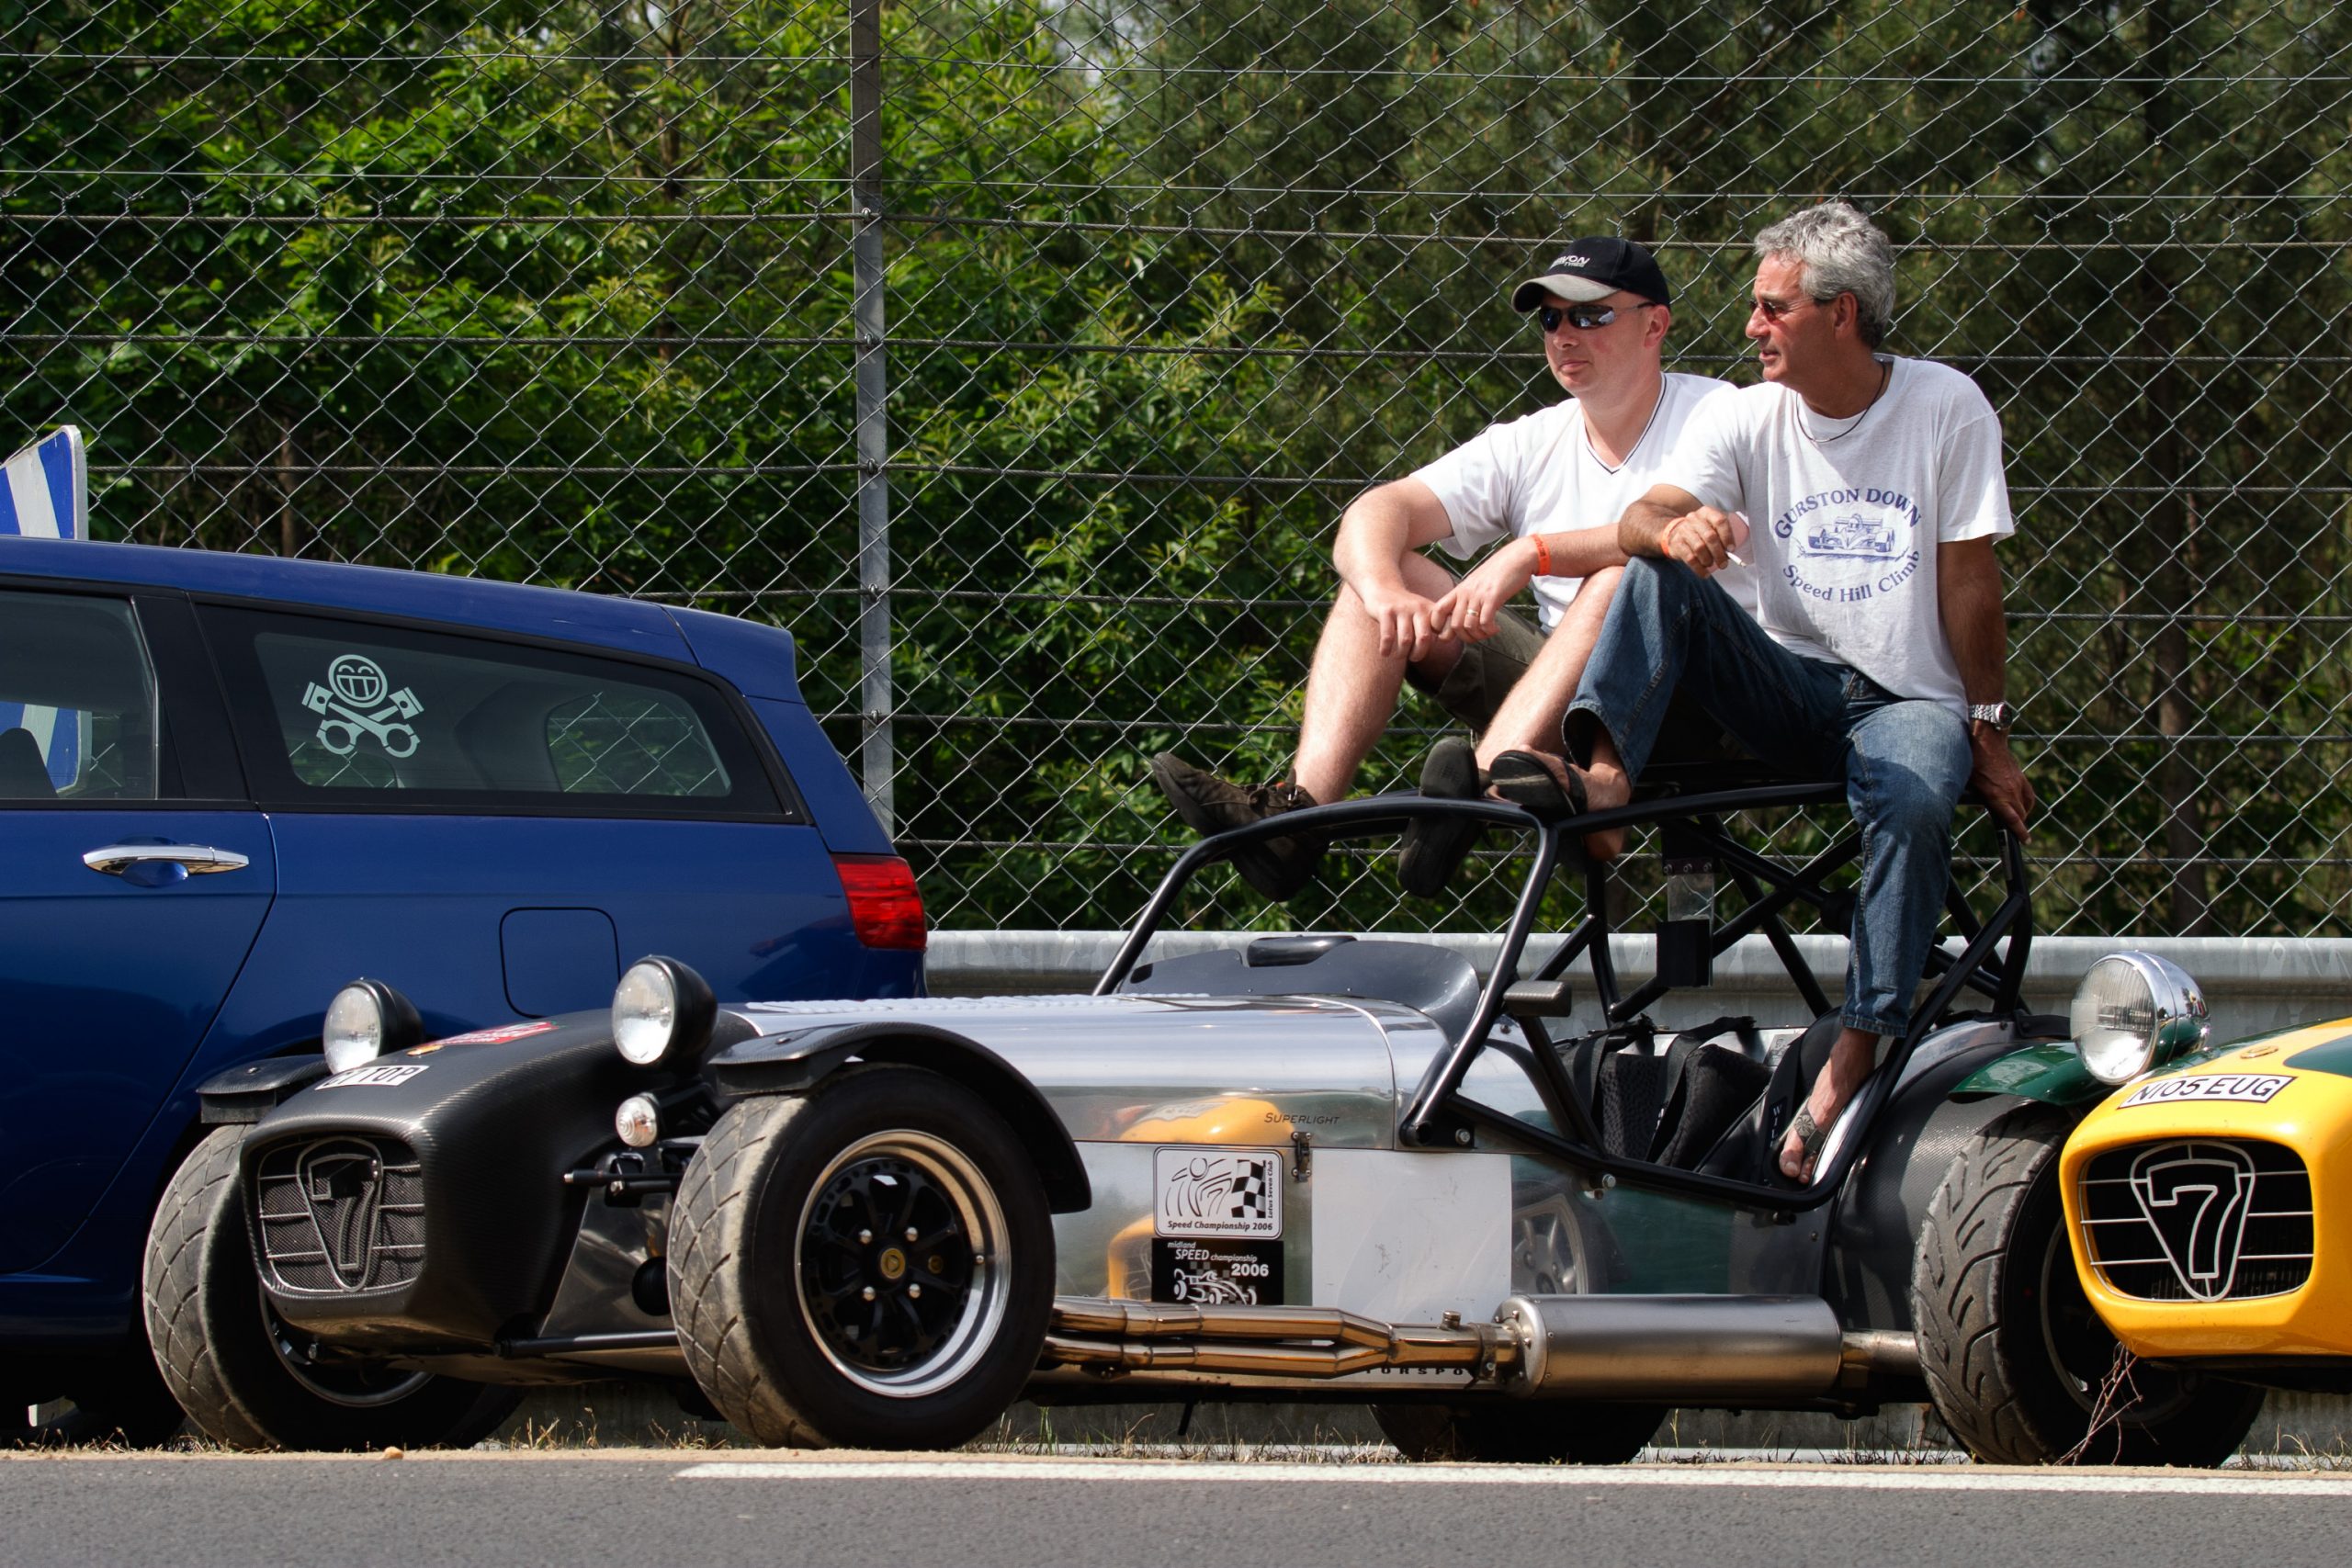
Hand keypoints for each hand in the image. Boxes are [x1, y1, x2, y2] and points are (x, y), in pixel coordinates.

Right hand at [1359, 582, 1449, 662]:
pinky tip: (1385, 653)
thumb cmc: (1404, 607)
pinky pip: (1388, 636)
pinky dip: (1386, 649)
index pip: (1444, 628)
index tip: (1433, 645)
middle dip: (1418, 653)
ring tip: (1398, 655)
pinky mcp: (1386, 611)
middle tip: (1413, 657)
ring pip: (1405, 640)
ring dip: (1401, 653)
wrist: (1382, 587)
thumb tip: (1444, 641)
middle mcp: (1418, 608)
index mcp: (1430, 610)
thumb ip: (1433, 624)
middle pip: (1424, 638)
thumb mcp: (1422, 610)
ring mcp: (1402, 609)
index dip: (1443, 640)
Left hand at [1431, 537, 1536, 642]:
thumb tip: (1464, 618)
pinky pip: (1484, 622)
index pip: (1437, 610)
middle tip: (1477, 637)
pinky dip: (1489, 630)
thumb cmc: (1498, 572)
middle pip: (1454, 625)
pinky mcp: (1492, 597)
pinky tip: (1496, 628)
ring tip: (1488, 632)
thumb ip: (1468, 598)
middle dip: (1465, 638)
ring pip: (1469, 626)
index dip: (1438, 626)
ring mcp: (1478, 594)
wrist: (1516, 557)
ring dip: (1479, 636)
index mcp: (1459, 590)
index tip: (1452, 633)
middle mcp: (1465, 592)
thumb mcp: (1476, 584)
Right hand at [1659, 507, 1743, 576]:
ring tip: (1711, 564)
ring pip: (1699, 548)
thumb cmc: (1699, 532)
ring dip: (1708, 560)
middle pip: (1710, 536)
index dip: (1727, 536)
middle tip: (1723, 564)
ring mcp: (1683, 530)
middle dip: (1719, 553)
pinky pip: (1689, 558)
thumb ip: (1721, 537)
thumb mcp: (1711, 527)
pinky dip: (1699, 568)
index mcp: (1706, 512)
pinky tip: (1704, 573)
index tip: (1731, 549)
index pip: (1720, 521)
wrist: (1675, 533)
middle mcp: (1694, 519)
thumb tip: (1729, 553)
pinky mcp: (1676, 543)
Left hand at [1969, 725, 2034, 840]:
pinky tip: (2022, 804)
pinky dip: (2027, 802)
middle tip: (2013, 831)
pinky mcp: (2021, 777)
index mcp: (1997, 796)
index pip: (2013, 819)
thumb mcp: (1970, 783)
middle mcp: (2010, 791)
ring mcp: (2018, 784)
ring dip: (2023, 814)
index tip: (2026, 841)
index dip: (2020, 831)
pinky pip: (2029, 794)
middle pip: (2021, 815)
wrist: (1987, 740)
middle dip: (2018, 825)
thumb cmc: (1974, 762)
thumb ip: (1975, 798)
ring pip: (2026, 805)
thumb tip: (1978, 809)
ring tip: (2018, 819)